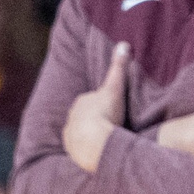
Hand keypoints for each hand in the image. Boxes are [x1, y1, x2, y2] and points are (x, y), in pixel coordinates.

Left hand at [63, 42, 129, 173]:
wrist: (95, 143)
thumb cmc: (106, 113)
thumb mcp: (115, 88)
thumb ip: (118, 66)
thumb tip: (123, 43)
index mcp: (81, 101)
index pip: (92, 99)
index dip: (102, 103)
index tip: (112, 108)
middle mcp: (71, 116)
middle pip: (84, 115)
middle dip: (94, 118)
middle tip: (110, 123)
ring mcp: (70, 133)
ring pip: (80, 131)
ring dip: (89, 133)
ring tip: (104, 138)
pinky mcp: (71, 149)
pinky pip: (78, 146)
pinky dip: (84, 146)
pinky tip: (95, 149)